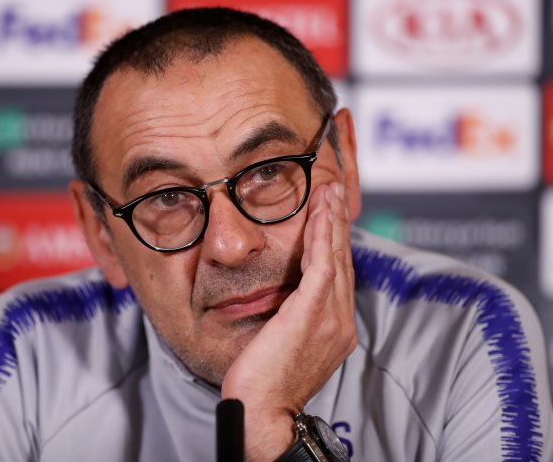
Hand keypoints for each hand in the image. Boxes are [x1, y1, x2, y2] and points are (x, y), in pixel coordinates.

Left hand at [221, 182, 356, 460]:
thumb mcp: (286, 344)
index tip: (329, 215)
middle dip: (338, 223)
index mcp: (336, 328)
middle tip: (334, 191)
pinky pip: (321, 265)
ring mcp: (331, 318)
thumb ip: (295, 318)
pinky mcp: (312, 313)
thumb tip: (286, 298)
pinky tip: (319, 214)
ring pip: (334, 257)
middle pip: (342, 260)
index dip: (335, 243)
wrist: (263, 413)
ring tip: (329, 193)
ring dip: (331, 221)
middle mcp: (340, 321)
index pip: (337, 275)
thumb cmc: (266, 383)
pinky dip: (322, 237)